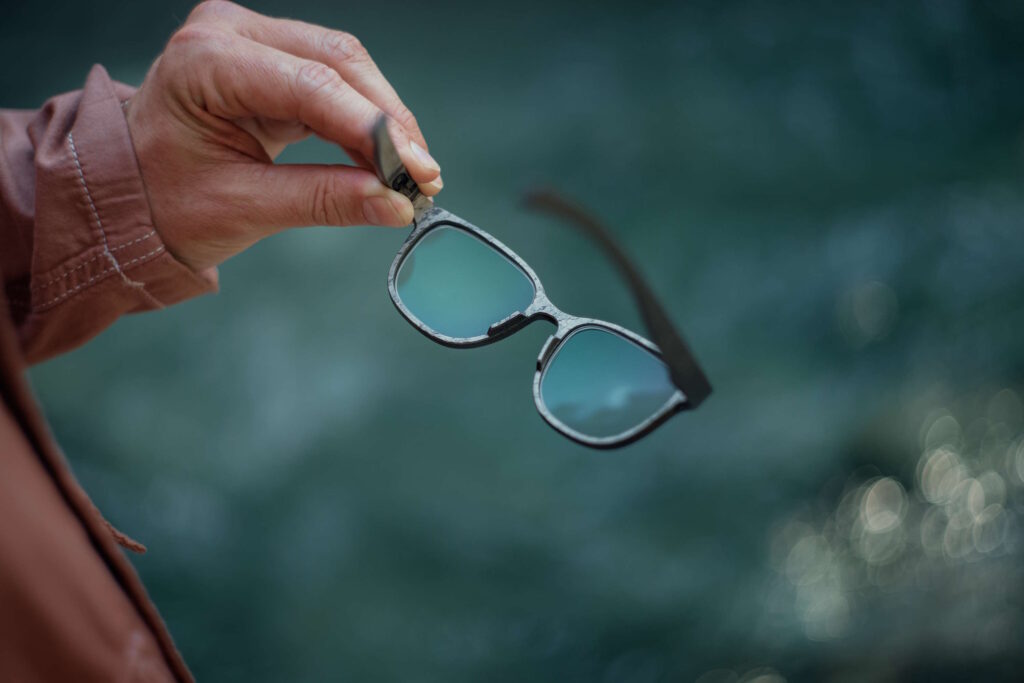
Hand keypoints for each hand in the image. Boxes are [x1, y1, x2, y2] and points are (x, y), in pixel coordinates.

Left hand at [125, 0, 442, 274]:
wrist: (127, 192)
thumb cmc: (163, 199)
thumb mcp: (241, 208)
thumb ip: (323, 201)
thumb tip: (394, 204)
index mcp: (206, 60)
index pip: (311, 85)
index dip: (375, 129)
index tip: (416, 172)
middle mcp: (231, 32)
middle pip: (338, 61)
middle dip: (389, 122)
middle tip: (423, 177)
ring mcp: (252, 39)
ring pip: (346, 66)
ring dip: (386, 120)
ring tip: (412, 173)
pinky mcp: (272, 59)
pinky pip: (335, 81)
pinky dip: (366, 121)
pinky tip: (388, 157)